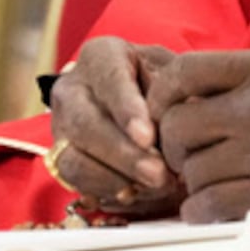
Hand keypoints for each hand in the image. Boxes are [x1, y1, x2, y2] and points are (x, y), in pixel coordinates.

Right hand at [47, 38, 183, 213]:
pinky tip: (136, 194)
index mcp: (100, 55)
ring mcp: (61, 125)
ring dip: (114, 179)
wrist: (127, 96)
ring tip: (153, 187)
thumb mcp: (167, 70)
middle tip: (158, 174)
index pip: (109, 80)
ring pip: (74, 159)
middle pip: (86, 125)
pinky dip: (105, 192)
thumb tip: (189, 116)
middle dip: (123, 155)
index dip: (127, 111)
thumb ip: (174, 90)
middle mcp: (71, 89)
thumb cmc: (153, 80)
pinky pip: (74, 182)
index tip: (148, 137)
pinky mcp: (60, 157)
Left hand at [146, 49, 249, 224]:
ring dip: (193, 179)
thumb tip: (203, 91)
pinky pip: (214, 205)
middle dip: (172, 142)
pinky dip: (203, 209)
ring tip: (209, 178)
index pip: (185, 71)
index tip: (163, 110)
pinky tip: (211, 205)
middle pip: (179, 125)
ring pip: (194, 170)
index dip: (162, 94)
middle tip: (185, 151)